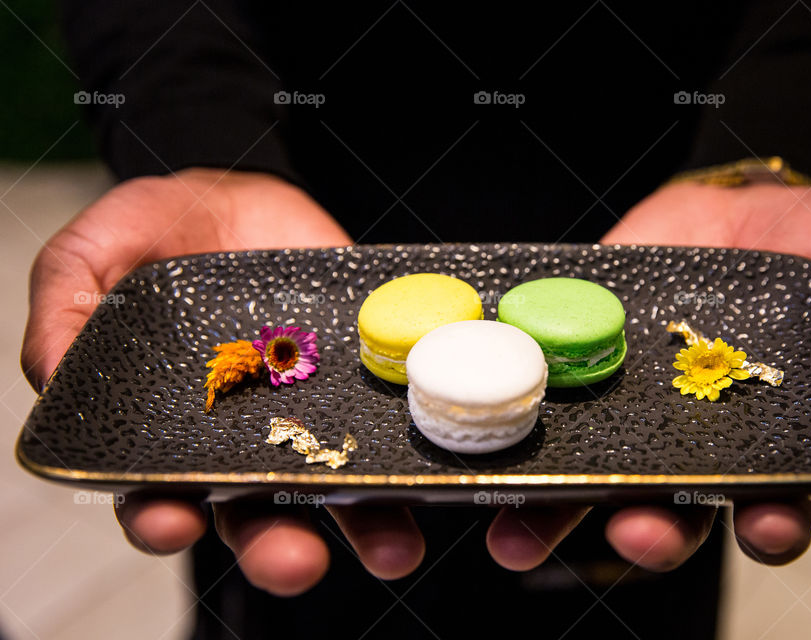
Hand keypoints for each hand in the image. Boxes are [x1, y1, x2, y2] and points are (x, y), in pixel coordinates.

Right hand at [21, 168, 424, 594]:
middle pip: (257, 516)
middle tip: (296, 561)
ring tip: (390, 546)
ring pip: (336, 493)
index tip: (174, 522)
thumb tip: (51, 373)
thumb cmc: (164, 228)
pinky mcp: (362, 387)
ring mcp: (310, 414)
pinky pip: (389, 431)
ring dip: (362, 526)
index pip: (162, 493)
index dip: (163, 516)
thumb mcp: (98, 250)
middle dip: (275, 547)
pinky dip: (415, 459)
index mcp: (171, 427)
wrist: (244, 192)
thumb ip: (67, 304)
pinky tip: (432, 476)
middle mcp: (244, 438)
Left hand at [483, 181, 810, 571]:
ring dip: (555, 516)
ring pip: (589, 477)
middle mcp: (683, 434)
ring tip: (520, 540)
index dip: (769, 520)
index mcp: (755, 432)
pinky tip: (479, 463)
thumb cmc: (796, 238)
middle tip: (638, 535)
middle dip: (649, 531)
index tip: (766, 528)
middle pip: (666, 505)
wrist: (725, 199)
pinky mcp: (571, 368)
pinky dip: (508, 439)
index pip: (765, 496)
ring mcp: (623, 406)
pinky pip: (538, 412)